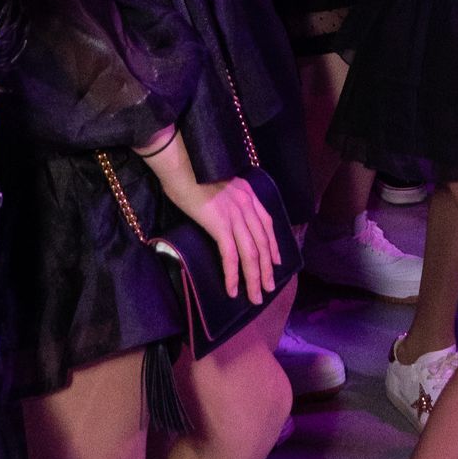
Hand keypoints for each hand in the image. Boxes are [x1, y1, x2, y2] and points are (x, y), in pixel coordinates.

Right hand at [170, 172, 283, 305]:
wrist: (180, 161)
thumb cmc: (190, 170)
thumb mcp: (216, 181)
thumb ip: (225, 196)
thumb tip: (220, 212)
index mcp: (247, 192)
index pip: (267, 223)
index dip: (273, 244)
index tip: (277, 261)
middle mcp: (246, 203)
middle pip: (263, 243)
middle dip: (267, 269)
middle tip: (269, 288)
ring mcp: (235, 214)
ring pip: (251, 253)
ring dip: (255, 278)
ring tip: (255, 297)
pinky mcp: (220, 224)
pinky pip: (231, 255)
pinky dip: (233, 275)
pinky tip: (232, 290)